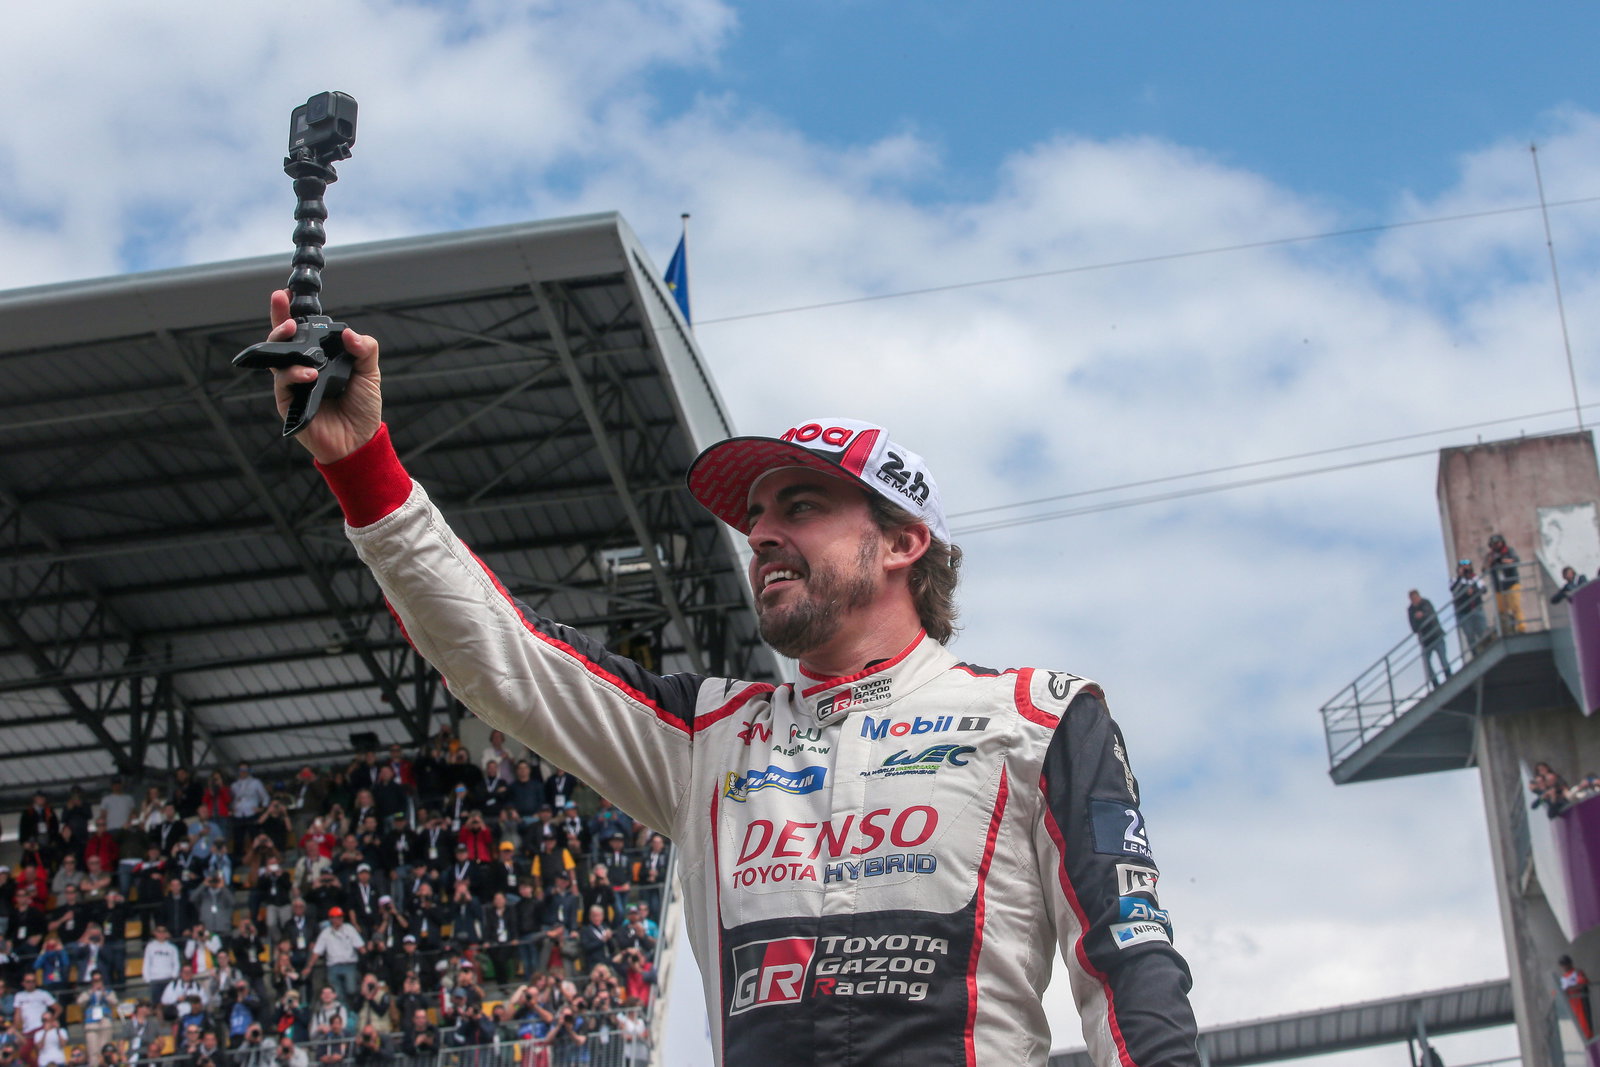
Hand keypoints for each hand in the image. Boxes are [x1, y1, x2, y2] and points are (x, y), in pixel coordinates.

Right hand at [266, 290, 382, 463]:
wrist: (360, 441)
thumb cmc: (362, 407)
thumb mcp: (370, 374)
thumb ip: (364, 350)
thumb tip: (349, 333)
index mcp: (320, 357)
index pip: (301, 331)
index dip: (289, 312)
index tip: (285, 293)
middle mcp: (302, 367)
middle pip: (280, 340)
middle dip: (278, 322)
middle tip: (285, 314)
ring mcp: (292, 384)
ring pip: (276, 358)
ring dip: (283, 345)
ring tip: (299, 345)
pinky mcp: (288, 401)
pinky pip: (282, 383)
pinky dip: (293, 374)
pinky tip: (309, 374)